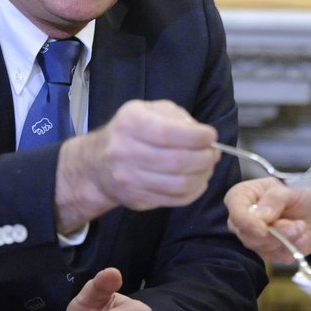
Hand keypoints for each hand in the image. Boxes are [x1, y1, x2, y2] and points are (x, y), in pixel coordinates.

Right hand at [54, 99, 219, 231]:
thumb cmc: (131, 132)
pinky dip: (195, 191)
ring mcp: (129, 179)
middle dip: (205, 157)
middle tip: (214, 153)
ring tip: (208, 166)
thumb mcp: (149, 111)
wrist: (97, 163)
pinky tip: (199, 180)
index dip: (196, 136)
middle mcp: (125, 152)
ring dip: (203, 175)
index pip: (168, 133)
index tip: (210, 136)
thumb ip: (176, 117)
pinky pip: (175, 200)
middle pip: (177, 162)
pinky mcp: (137, 199)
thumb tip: (202, 135)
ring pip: (179, 184)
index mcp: (129, 123)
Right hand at [225, 177, 310, 261]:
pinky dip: (295, 248)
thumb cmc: (305, 190)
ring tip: (303, 226)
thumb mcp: (292, 187)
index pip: (235, 210)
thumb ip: (275, 199)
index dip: (245, 222)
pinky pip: (280, 257)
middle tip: (296, 226)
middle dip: (272, 235)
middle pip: (247, 236)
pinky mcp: (276, 252)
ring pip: (263, 249)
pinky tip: (305, 237)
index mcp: (246, 196)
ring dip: (286, 240)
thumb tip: (260, 217)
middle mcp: (248, 219)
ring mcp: (260, 238)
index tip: (262, 229)